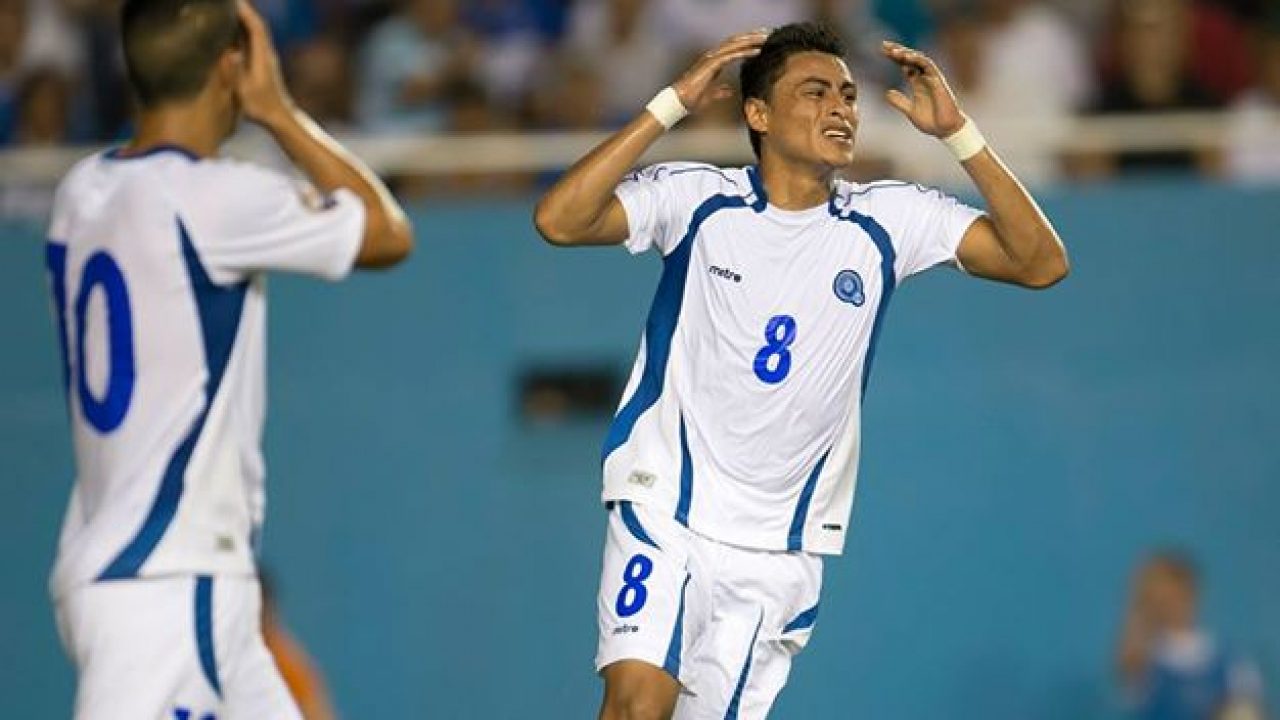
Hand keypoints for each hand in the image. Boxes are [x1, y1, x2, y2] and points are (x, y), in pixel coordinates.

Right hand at [235, 1, 293, 124]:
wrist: (279, 117)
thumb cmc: (261, 106)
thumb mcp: (244, 90)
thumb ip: (236, 71)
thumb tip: (230, 52)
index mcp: (262, 56)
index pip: (255, 27)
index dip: (245, 12)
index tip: (234, 2)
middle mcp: (266, 53)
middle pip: (256, 24)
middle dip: (244, 10)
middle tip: (229, 2)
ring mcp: (265, 57)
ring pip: (256, 31)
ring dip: (244, 18)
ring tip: (229, 9)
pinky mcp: (263, 63)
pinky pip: (253, 40)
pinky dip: (244, 29)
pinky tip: (233, 27)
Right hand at [671, 30, 768, 112]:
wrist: (679, 102)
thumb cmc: (691, 100)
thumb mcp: (710, 96)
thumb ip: (720, 92)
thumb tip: (729, 91)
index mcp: (713, 62)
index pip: (733, 48)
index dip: (747, 43)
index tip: (762, 41)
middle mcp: (712, 57)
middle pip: (736, 41)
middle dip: (752, 36)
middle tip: (768, 33)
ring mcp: (711, 59)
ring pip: (735, 44)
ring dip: (751, 40)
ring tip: (766, 38)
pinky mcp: (711, 64)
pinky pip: (731, 55)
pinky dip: (744, 52)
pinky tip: (757, 51)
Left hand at [881, 41, 964, 137]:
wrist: (945, 130)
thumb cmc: (931, 121)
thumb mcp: (910, 111)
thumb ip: (899, 102)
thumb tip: (887, 93)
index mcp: (917, 83)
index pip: (905, 65)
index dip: (895, 57)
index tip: (882, 50)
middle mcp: (924, 78)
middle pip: (911, 59)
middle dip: (898, 51)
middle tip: (884, 45)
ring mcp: (932, 78)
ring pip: (920, 60)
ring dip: (907, 54)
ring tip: (894, 51)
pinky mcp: (939, 82)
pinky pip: (929, 67)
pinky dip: (918, 60)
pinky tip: (907, 57)